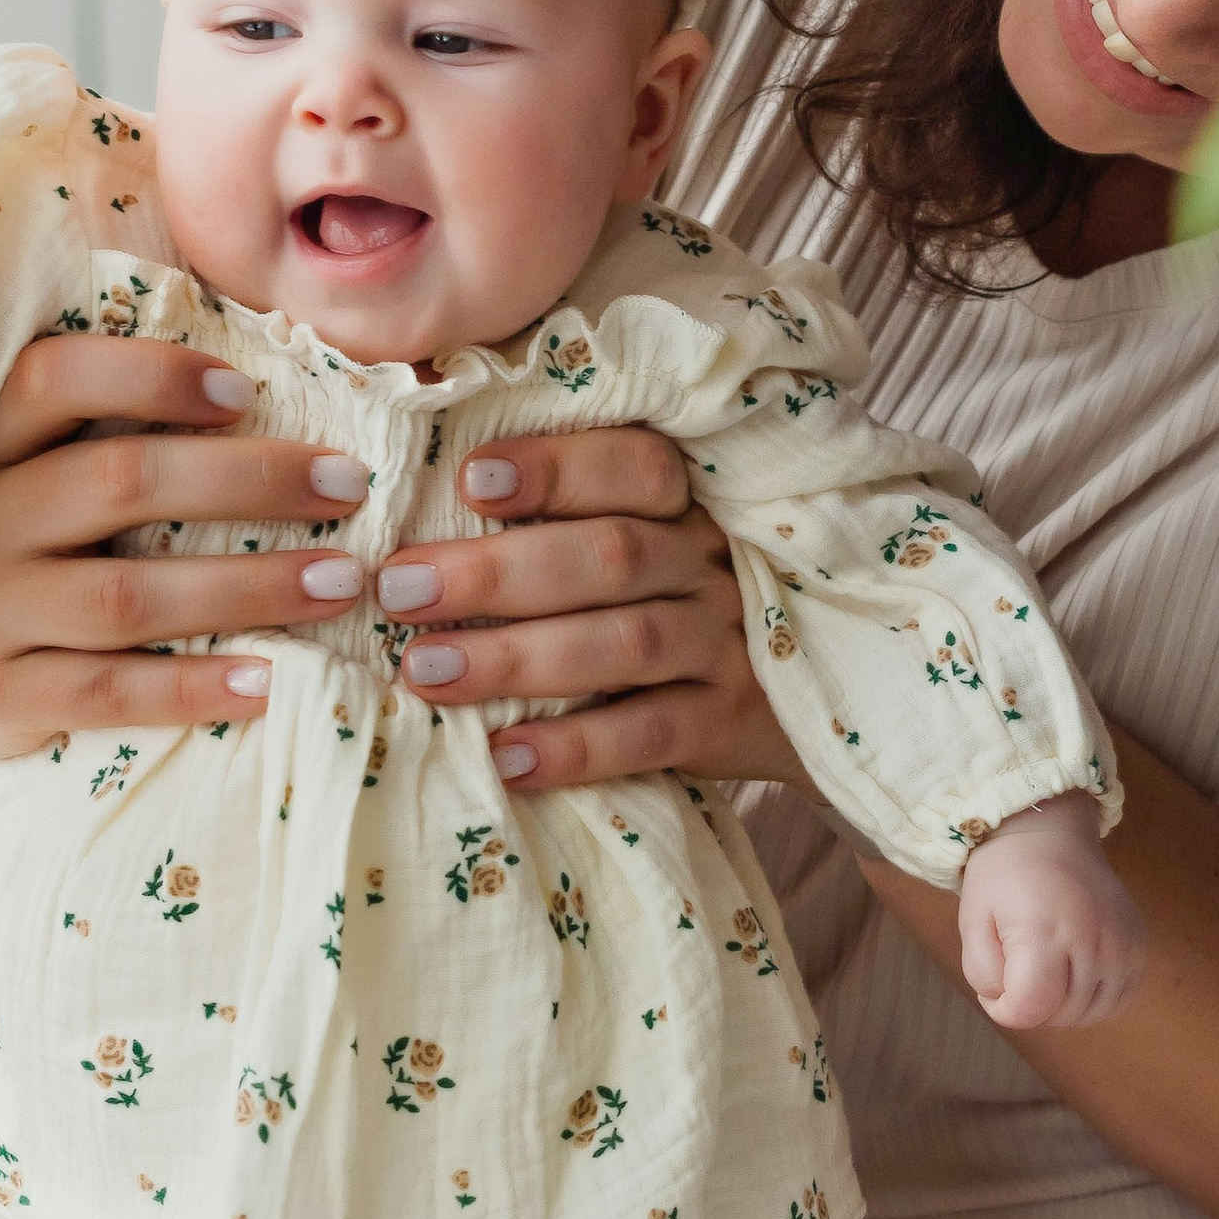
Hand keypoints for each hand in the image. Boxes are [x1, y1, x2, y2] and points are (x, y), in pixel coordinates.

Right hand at [0, 335, 388, 793]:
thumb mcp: (1, 466)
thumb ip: (81, 422)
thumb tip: (252, 370)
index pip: (52, 378)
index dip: (153, 376)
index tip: (246, 389)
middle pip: (119, 482)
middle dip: (250, 480)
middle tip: (349, 484)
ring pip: (128, 597)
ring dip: (250, 586)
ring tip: (342, 580)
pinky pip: (110, 692)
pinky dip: (195, 688)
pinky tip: (270, 681)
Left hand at [361, 427, 805, 795]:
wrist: (820, 695)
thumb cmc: (687, 605)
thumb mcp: (655, 542)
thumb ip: (572, 512)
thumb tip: (439, 461)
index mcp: (691, 505)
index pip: (635, 465)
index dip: (554, 468)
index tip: (468, 479)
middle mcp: (712, 565)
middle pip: (611, 554)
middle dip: (496, 570)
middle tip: (398, 587)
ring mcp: (729, 646)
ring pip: (625, 642)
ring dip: (517, 657)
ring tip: (425, 670)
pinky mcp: (734, 726)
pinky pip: (651, 735)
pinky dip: (576, 747)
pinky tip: (505, 757)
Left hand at [955, 794, 1146, 1031]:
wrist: (1050, 832)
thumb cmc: (1005, 875)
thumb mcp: (973, 920)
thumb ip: (983, 972)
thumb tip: (1010, 1004)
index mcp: (1045, 931)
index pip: (1031, 1008)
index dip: (1005, 1010)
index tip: (995, 988)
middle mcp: (1092, 939)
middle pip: (1062, 1014)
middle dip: (1032, 1006)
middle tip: (1017, 972)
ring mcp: (1122, 942)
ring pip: (1093, 1012)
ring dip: (1064, 1007)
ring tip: (1045, 973)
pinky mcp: (1138, 941)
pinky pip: (1120, 997)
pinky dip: (1095, 999)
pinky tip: (1074, 975)